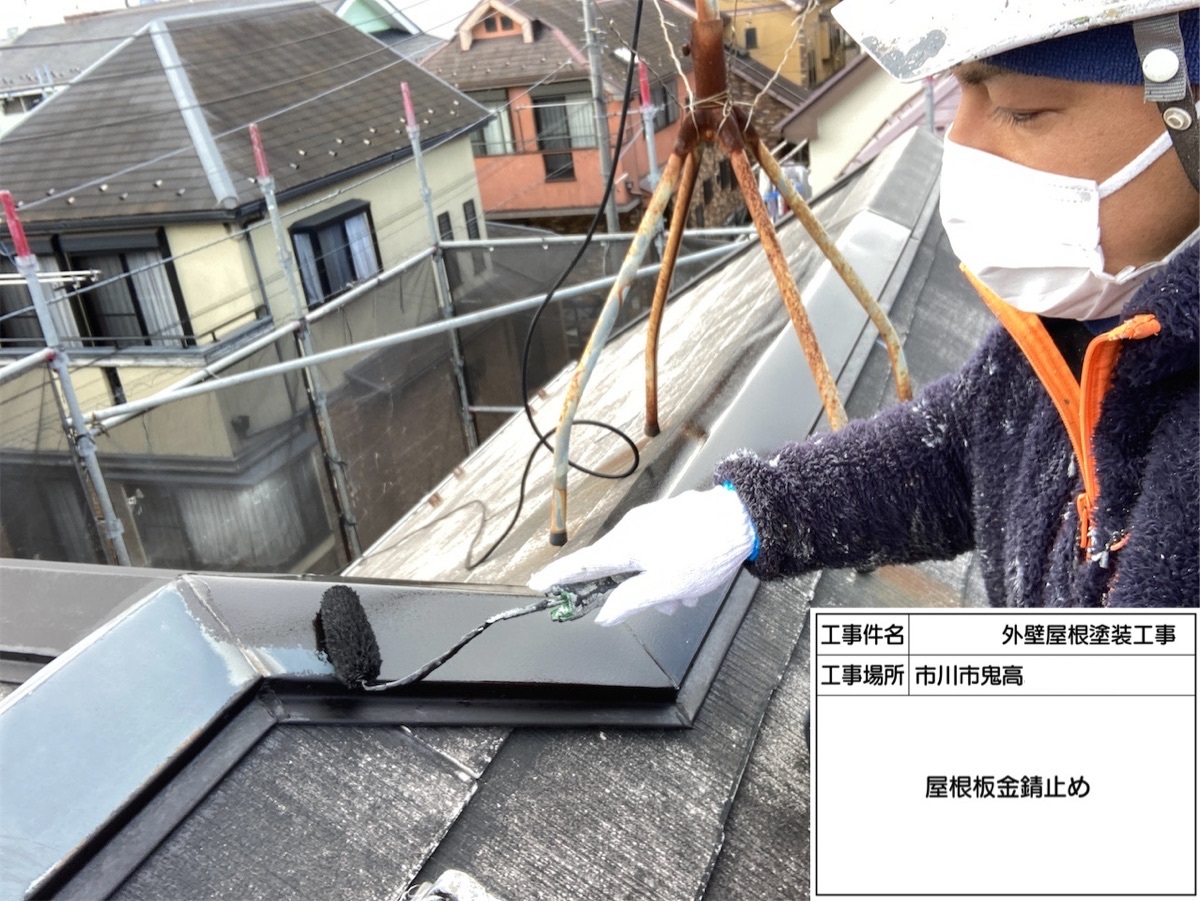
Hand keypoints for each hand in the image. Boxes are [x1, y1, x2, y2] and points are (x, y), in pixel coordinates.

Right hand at [528, 486, 756, 625]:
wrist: (744, 518)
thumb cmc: (707, 550)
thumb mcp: (666, 586)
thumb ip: (631, 601)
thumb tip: (605, 614)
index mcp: (627, 544)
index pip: (584, 564)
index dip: (560, 576)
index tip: (539, 584)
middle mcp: (635, 528)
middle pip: (617, 567)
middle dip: (636, 591)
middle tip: (664, 604)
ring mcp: (654, 522)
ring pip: (644, 562)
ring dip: (661, 583)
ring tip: (688, 595)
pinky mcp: (671, 520)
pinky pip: (660, 551)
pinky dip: (672, 569)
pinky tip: (694, 581)